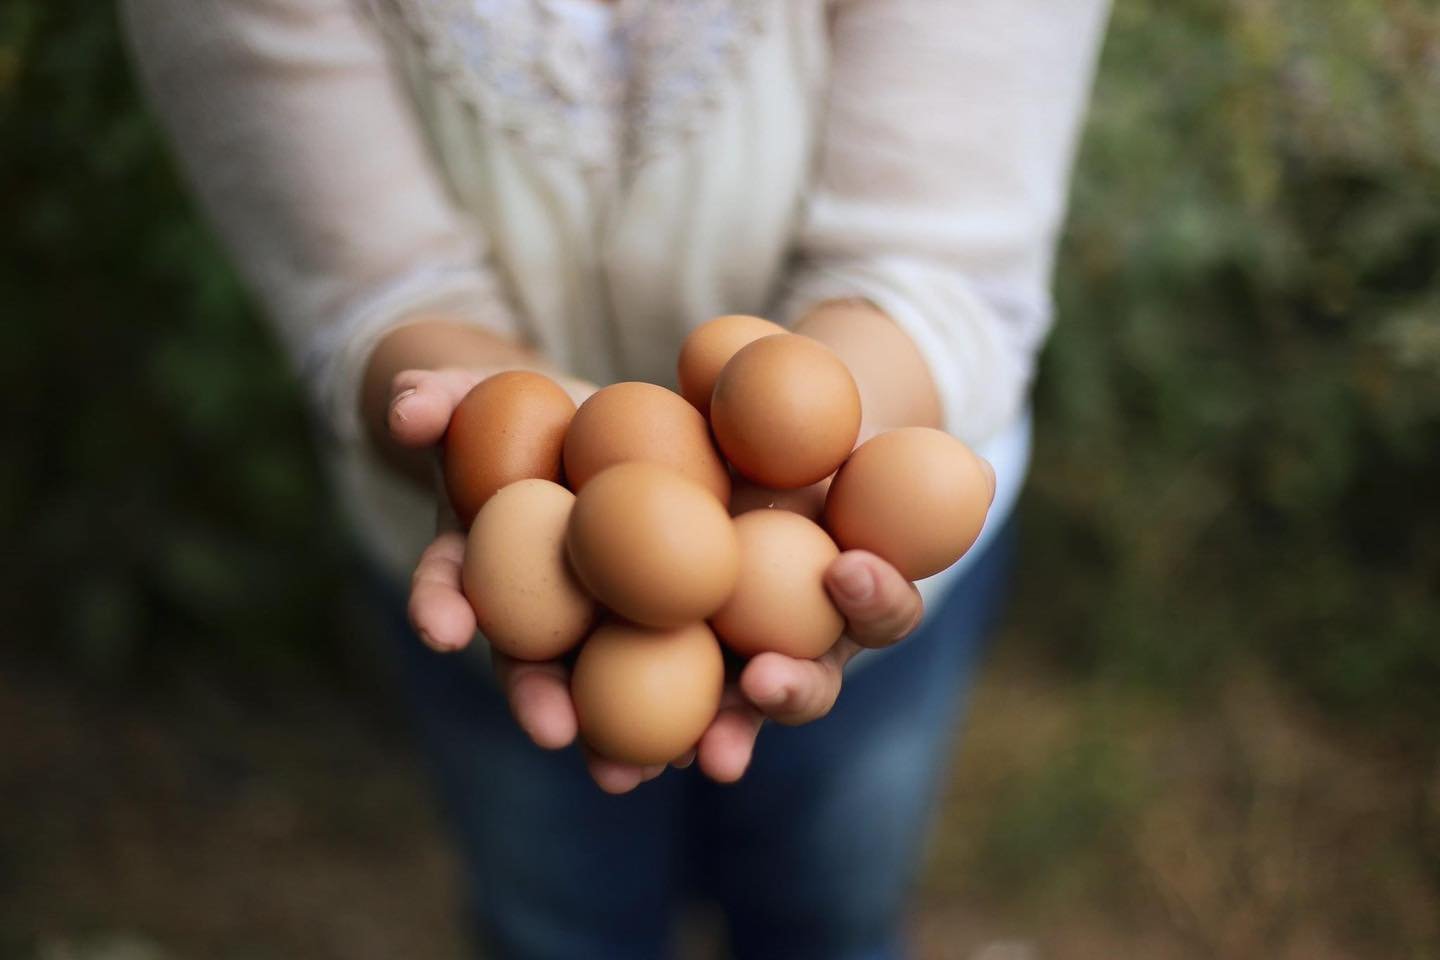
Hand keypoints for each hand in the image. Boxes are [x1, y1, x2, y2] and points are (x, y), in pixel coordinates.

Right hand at [392, 369, 926, 792]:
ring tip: (649, 759)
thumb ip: (455, 400)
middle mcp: (576, 628)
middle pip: (554, 672)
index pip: (464, 593)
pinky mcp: (744, 636)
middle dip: (549, 701)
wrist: (696, 422)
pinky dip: (755, 692)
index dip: (446, 606)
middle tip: (550, 726)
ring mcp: (658, 640)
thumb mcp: (515, 398)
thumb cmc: (580, 416)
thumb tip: (403, 408)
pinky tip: (752, 711)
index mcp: (510, 578)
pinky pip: (748, 670)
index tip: (440, 626)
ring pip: (649, 696)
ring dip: (647, 729)